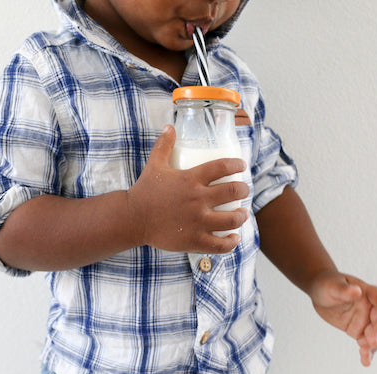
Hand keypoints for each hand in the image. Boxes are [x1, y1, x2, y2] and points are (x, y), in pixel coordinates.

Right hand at [127, 125, 249, 252]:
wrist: (132, 218)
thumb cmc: (144, 191)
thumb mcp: (154, 165)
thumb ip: (164, 145)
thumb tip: (169, 127)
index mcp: (191, 179)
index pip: (222, 167)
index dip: (236, 165)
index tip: (241, 166)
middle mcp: (198, 200)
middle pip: (233, 192)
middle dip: (243, 190)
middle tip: (244, 190)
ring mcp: (197, 221)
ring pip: (232, 219)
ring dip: (242, 215)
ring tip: (243, 213)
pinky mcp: (194, 240)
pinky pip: (220, 244)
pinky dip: (231, 241)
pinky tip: (234, 237)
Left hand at [309, 271, 376, 365]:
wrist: (320, 293)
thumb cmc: (327, 284)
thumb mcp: (332, 286)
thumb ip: (344, 290)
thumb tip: (357, 291)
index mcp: (368, 292)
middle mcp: (371, 307)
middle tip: (372, 340)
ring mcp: (366, 320)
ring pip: (376, 334)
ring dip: (373, 344)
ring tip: (365, 352)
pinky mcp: (359, 331)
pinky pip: (365, 343)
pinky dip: (367, 353)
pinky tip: (365, 362)